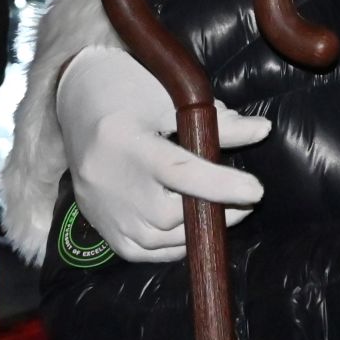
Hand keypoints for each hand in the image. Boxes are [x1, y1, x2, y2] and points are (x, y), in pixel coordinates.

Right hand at [55, 46, 269, 262]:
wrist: (78, 99)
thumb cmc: (131, 89)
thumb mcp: (173, 96)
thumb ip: (218, 121)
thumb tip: (262, 131)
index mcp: (126, 142)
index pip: (179, 172)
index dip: (221, 185)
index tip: (256, 190)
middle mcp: (108, 181)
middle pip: (167, 213)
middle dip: (214, 210)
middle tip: (246, 199)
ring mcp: (100, 207)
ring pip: (155, 238)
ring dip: (195, 230)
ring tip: (225, 211)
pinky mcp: (98, 223)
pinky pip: (139, 250)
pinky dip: (170, 246)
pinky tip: (192, 228)